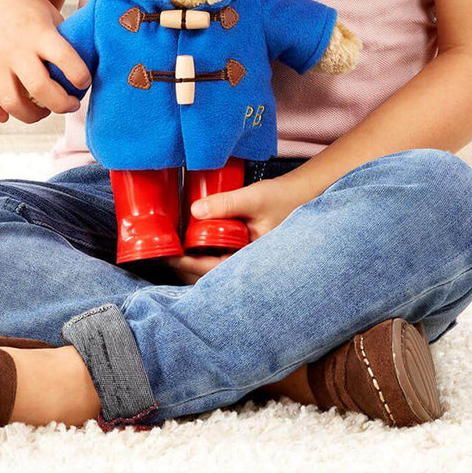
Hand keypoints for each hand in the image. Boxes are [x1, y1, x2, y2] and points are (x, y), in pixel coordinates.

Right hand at [0, 0, 90, 125]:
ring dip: (32, 116)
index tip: (84, 81)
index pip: (66, 59)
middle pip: (40, 88)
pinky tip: (6, 115)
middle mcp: (15, 47)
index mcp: (39, 32)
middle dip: (61, 105)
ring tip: (43, 110)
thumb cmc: (28, 6)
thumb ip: (67, 41)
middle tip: (70, 104)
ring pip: (12, 102)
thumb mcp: (51, 15)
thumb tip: (94, 67)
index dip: (80, 77)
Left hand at [160, 173, 315, 284]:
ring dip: (195, 265)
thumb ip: (225, 203)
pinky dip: (206, 258)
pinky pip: (223, 262)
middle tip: (165, 255)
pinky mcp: (247, 255)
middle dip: (187, 269)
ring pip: (216, 272)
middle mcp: (250, 267)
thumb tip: (194, 210)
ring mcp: (249, 263)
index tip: (170, 256)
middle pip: (211, 277)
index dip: (188, 264)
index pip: (213, 270)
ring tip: (176, 252)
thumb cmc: (284, 198)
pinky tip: (195, 247)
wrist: (306, 195)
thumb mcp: (253, 198)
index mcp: (252, 260)